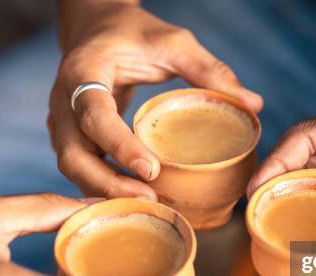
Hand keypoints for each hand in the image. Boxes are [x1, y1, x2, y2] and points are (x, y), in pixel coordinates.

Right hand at [49, 1, 262, 198]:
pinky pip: (82, 169)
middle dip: (108, 183)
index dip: (118, 144)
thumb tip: (254, 104)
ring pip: (73, 169)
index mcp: (84, 71)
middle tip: (150, 200)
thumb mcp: (172, 42)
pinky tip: (135, 198)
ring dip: (106, 192)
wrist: (96, 29)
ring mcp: (62, 122)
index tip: (150, 169)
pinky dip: (104, 187)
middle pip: (73, 155)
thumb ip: (208, 70)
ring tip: (148, 205)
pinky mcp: (71, 136)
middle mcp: (63, 101)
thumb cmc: (134, 34)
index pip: (93, 113)